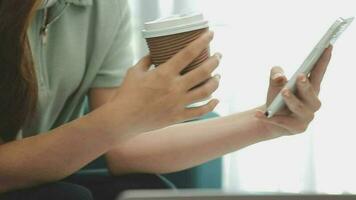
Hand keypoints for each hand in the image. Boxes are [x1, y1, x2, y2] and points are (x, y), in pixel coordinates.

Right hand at [98, 31, 220, 134]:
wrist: (123, 119)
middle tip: (218, 56)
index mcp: (164, 73)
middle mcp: (175, 87)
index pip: (188, 53)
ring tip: (218, 76)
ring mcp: (178, 103)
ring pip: (206, 91)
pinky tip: (216, 99)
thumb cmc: (127, 94)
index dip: (202, 42)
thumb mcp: (134, 71)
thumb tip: (154, 53)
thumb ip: (146, 60)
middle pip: (203, 71)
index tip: (210, 34)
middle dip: (214, 61)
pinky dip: (210, 105)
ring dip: (216, 82)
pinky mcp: (178, 117)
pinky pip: (200, 112)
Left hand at [255, 46, 332, 136]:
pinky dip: (269, 117)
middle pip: (312, 94)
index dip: (324, 60)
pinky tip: (258, 114)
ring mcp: (306, 117)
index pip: (319, 73)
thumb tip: (279, 78)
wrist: (268, 119)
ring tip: (283, 92)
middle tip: (299, 77)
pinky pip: (282, 122)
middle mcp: (312, 103)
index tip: (328, 46)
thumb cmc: (276, 97)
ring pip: (300, 109)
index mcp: (311, 88)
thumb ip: (276, 74)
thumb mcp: (274, 81)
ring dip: (292, 100)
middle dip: (306, 86)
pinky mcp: (296, 128)